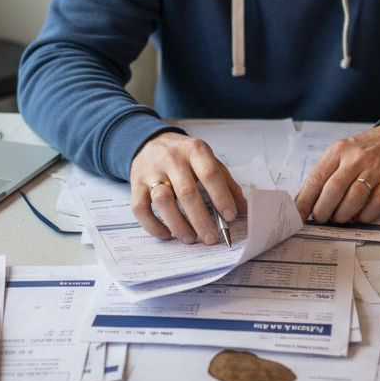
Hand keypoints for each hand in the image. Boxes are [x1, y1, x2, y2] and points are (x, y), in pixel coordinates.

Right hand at [129, 132, 246, 243]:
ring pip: (163, 201)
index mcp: (195, 150)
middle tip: (211, 238)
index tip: (230, 217)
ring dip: (178, 224)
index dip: (221, 197)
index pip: (210, 174)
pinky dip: (153, 225)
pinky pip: (140, 209)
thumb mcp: (207, 160)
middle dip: (201, 219)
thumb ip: (226, 182)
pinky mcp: (135, 185)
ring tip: (190, 238)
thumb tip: (244, 209)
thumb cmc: (184, 156)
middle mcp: (171, 159)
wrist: (149, 142)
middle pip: (186, 192)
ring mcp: (151, 172)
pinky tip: (167, 234)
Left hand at [294, 123, 379, 224]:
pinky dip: (364, 215)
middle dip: (323, 210)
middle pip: (333, 189)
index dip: (305, 201)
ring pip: (354, 198)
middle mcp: (356, 158)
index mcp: (339, 150)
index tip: (297, 216)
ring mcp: (375, 169)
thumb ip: (327, 172)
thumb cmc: (367, 149)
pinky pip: (375, 204)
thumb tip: (308, 201)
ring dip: (342, 215)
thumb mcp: (343, 152)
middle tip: (320, 219)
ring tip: (339, 218)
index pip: (316, 178)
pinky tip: (359, 216)